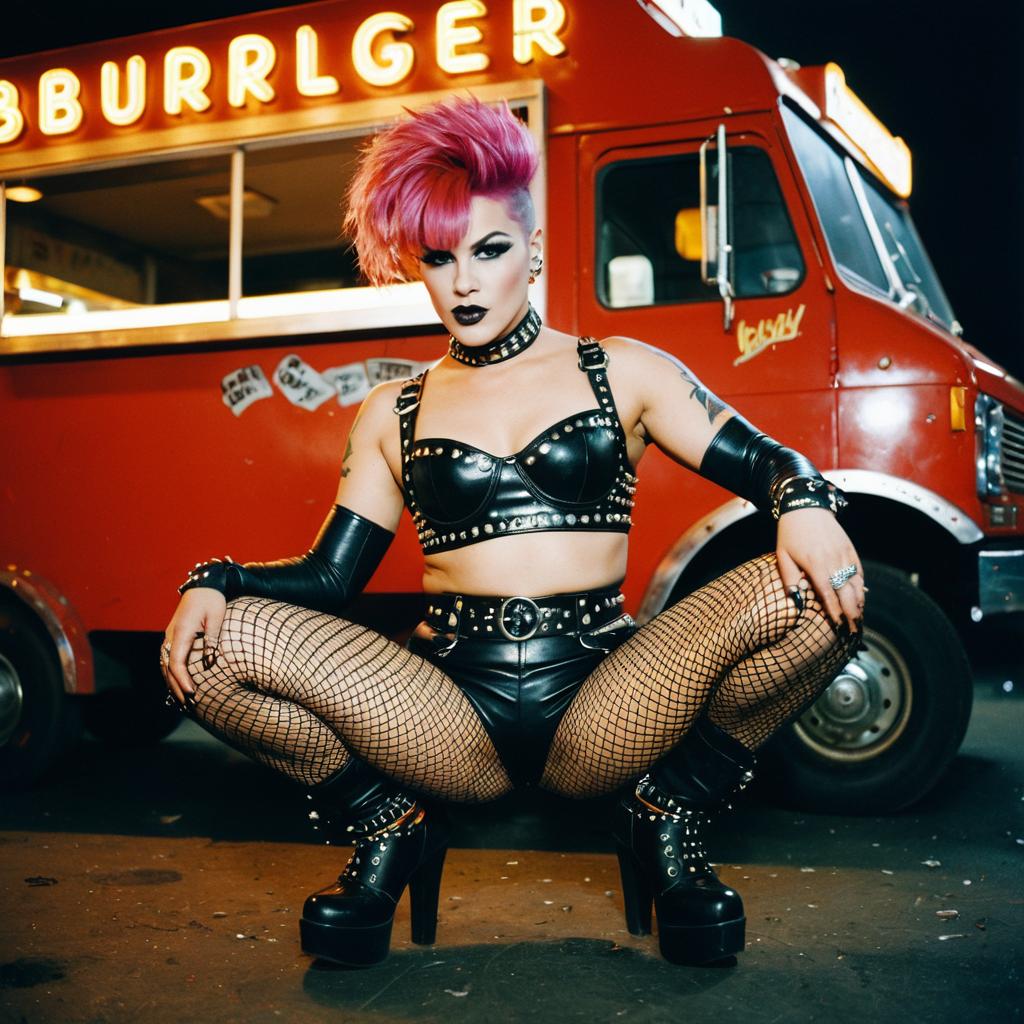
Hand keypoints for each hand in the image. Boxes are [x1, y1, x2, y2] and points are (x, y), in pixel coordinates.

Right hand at [160, 588, 225, 705]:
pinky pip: (168, 659)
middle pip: (168, 667)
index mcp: (181, 632)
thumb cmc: (212, 599)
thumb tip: (209, 662)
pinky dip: (172, 674)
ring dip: (172, 682)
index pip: (177, 662)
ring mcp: (170, 636)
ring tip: (183, 700)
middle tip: (188, 704)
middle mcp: (171, 636)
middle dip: (176, 687)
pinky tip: (179, 684)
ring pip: (165, 665)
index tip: (191, 692)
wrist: (203, 585)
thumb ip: (211, 639)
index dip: (182, 680)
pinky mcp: (173, 637)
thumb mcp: (216, 617)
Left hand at [774, 508, 865, 633]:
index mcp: (815, 565)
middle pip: (847, 593)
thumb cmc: (790, 533)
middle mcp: (833, 561)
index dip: (835, 613)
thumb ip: (790, 580)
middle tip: (853, 630)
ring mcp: (844, 555)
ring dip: (859, 602)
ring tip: (858, 618)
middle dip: (851, 613)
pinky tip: (860, 598)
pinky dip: (861, 587)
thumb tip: (797, 603)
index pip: (828, 595)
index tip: (838, 627)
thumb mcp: (782, 556)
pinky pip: (859, 572)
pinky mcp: (851, 549)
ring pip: (856, 584)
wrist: (806, 506)